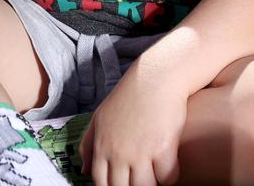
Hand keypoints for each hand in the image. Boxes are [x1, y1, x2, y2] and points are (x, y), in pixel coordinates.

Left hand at [79, 68, 183, 185]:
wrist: (154, 78)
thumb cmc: (128, 97)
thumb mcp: (100, 117)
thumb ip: (89, 144)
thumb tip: (83, 171)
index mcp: (102, 145)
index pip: (101, 183)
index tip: (122, 183)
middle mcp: (118, 151)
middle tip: (139, 176)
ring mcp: (140, 152)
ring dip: (152, 182)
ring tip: (153, 170)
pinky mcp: (163, 150)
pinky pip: (168, 178)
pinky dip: (169, 174)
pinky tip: (167, 161)